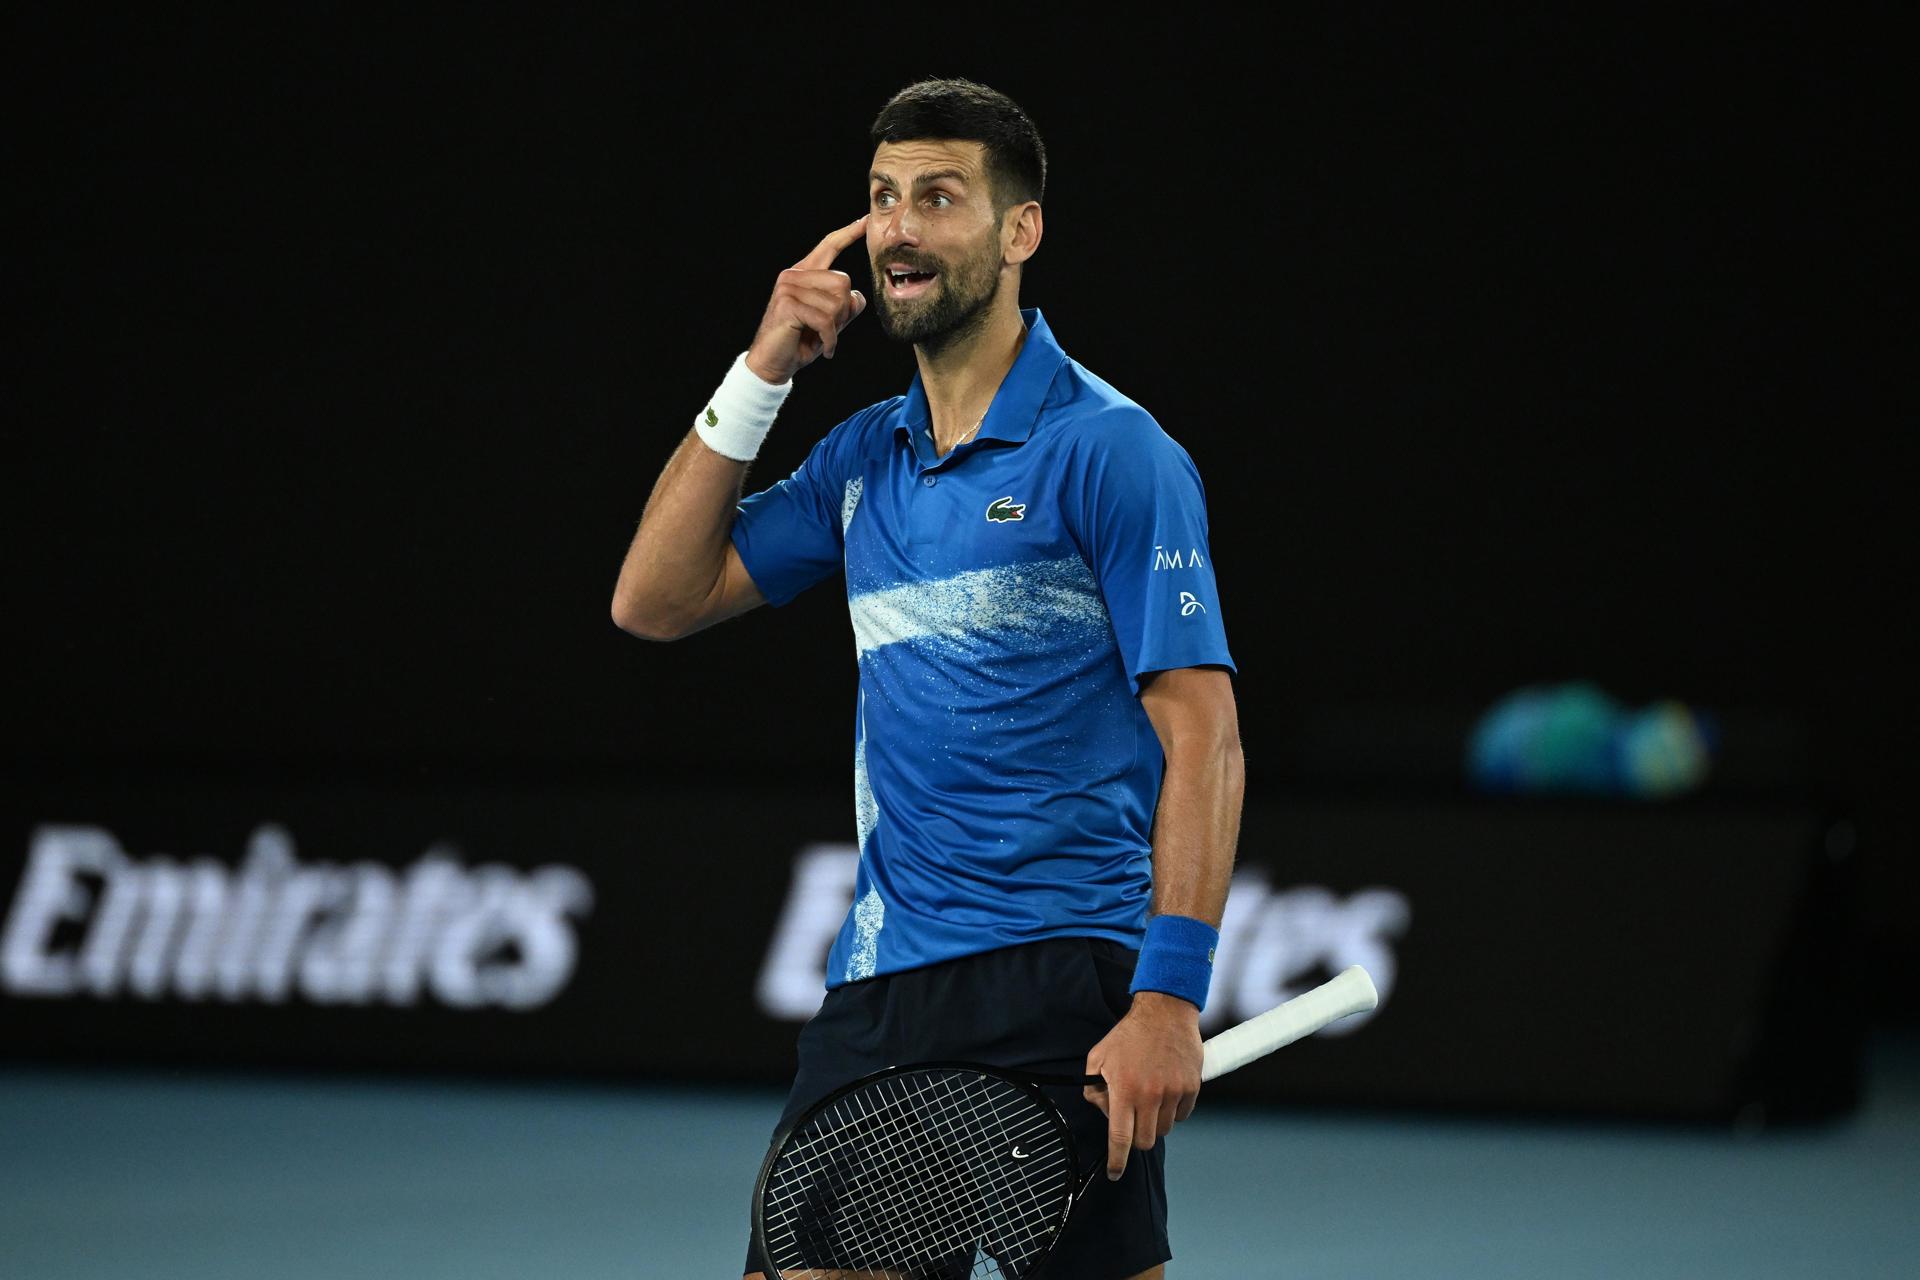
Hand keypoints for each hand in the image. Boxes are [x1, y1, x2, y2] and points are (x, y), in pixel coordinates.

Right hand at [744, 215, 868, 384]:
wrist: (773, 364)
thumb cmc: (801, 342)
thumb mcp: (830, 323)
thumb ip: (845, 307)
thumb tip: (859, 296)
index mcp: (804, 273)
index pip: (829, 246)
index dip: (848, 233)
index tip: (866, 220)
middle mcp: (794, 275)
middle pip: (843, 282)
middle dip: (844, 311)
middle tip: (831, 330)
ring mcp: (788, 288)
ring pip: (836, 303)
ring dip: (836, 328)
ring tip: (824, 339)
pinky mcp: (787, 305)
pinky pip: (825, 320)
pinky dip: (830, 339)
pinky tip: (825, 349)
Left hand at [1082, 991, 1202, 1181]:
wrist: (1165, 1012)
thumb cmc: (1128, 1036)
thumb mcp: (1098, 1057)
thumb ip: (1094, 1089)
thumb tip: (1104, 1113)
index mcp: (1125, 1090)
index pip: (1120, 1138)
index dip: (1117, 1161)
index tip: (1114, 1174)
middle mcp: (1150, 1095)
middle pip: (1145, 1141)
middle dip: (1136, 1136)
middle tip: (1132, 1117)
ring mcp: (1174, 1092)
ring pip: (1164, 1129)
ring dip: (1155, 1122)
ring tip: (1148, 1096)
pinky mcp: (1192, 1088)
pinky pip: (1182, 1115)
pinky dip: (1173, 1110)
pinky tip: (1165, 1089)